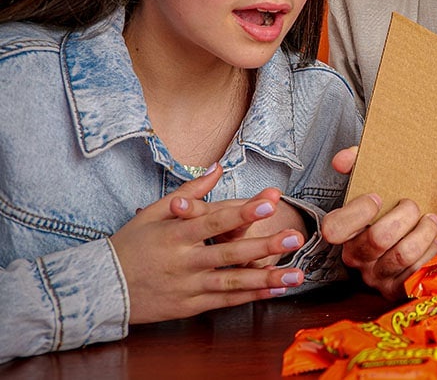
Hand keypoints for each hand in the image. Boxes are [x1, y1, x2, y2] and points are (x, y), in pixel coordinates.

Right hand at [111, 165, 307, 323]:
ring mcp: (188, 286)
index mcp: (174, 234)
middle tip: (294, 237)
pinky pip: (226, 300)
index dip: (242, 211)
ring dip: (267, 278)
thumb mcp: (153, 213)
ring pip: (232, 281)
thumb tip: (219, 167)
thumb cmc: (129, 244)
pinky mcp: (190, 306)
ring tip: (298, 274)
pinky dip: (252, 296)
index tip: (269, 201)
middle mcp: (183, 261)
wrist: (101, 288)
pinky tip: (276, 290)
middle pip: (229, 252)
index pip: (214, 220)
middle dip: (264, 245)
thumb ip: (191, 192)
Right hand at [322, 147, 436, 299]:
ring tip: (429, 219)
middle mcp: (356, 258)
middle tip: (413, 205)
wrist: (416, 233)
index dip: (358, 211)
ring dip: (424, 230)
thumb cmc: (392, 207)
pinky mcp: (398, 289)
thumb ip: (356, 161)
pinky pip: (418, 270)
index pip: (333, 228)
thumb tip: (342, 159)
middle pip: (379, 238)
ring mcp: (376, 277)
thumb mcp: (374, 181)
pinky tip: (432, 241)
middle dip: (405, 215)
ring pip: (403, 254)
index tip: (378, 198)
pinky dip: (431, 251)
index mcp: (344, 232)